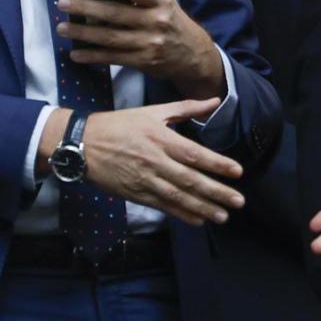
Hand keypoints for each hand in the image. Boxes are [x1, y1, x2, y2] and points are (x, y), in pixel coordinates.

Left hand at [58, 0, 225, 98]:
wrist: (193, 54)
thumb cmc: (172, 18)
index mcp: (160, 0)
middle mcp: (155, 21)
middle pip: (116, 14)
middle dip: (86, 7)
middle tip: (62, 2)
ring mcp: (148, 44)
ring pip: (110, 37)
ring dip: (83, 33)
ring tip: (61, 28)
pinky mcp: (142, 62)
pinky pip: (113, 58)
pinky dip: (92, 56)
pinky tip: (75, 54)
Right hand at [80, 98, 244, 225]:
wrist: (82, 143)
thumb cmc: (118, 125)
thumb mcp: (152, 112)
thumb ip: (185, 108)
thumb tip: (213, 101)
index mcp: (160, 138)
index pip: (194, 154)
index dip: (217, 164)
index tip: (237, 171)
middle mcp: (154, 161)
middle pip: (191, 180)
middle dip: (217, 192)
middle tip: (239, 201)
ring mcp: (144, 180)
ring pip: (179, 197)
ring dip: (203, 207)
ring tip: (224, 215)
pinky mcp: (135, 194)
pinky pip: (163, 206)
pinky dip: (181, 214)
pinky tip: (198, 219)